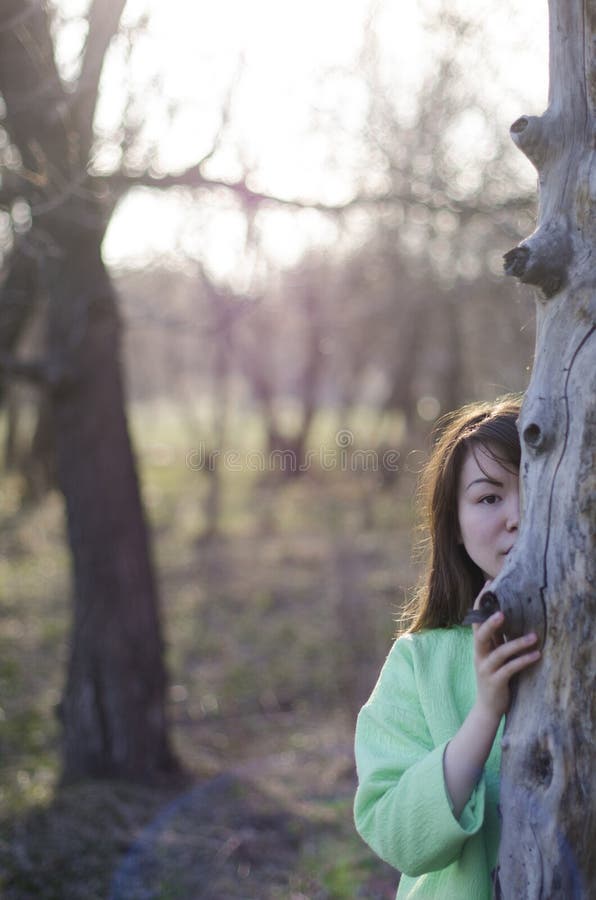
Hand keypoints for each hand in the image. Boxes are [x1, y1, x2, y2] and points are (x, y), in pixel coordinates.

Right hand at [472, 582, 540, 719]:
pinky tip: (536, 655)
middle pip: (480, 635)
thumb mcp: (493, 654)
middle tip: (503, 613)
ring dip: (517, 644)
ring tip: (535, 637)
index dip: (481, 603)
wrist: (488, 707)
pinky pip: (509, 669)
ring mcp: (486, 669)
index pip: (476, 620)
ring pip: (499, 653)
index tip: (488, 585)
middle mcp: (479, 655)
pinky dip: (523, 661)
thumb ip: (497, 638)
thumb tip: (506, 614)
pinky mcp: (496, 682)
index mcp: (479, 646)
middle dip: (490, 624)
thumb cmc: (494, 676)